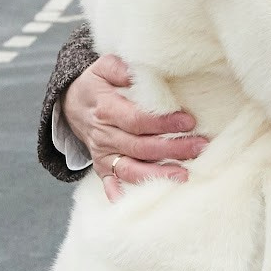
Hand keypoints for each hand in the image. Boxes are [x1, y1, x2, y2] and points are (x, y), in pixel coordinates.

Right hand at [65, 53, 207, 200]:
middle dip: (171, 149)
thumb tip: (137, 73)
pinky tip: (142, 202)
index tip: (188, 121)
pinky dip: (123, 195)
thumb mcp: (103, 67)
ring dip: (157, 174)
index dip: (161, 122)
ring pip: (130, 169)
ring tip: (184, 176)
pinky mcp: (103, 167)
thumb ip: (120, 68)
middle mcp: (104, 135)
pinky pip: (112, 184)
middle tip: (200, 147)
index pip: (136, 120)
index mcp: (105, 109)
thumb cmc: (96, 85)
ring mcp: (103, 154)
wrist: (71, 105)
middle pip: (139, 146)